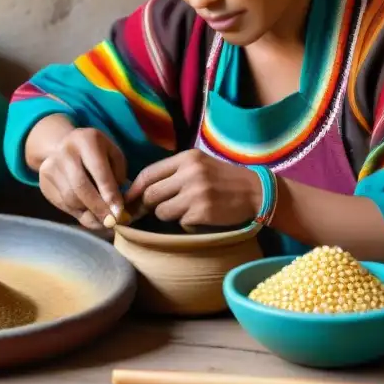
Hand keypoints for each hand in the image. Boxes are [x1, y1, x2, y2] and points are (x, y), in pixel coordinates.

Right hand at [37, 127, 126, 229]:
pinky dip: (77, 212)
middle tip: (110, 222)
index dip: (109, 194)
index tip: (119, 212)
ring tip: (101, 217)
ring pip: (70, 198)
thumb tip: (115, 207)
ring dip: (88, 212)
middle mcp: (65, 151)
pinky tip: (88, 212)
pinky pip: (62, 203)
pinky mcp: (43, 181)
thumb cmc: (97, 152)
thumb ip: (117, 177)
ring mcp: (50, 166)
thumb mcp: (113, 155)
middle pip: (80, 186)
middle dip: (97, 208)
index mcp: (86, 140)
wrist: (64, 145)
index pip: (99, 171)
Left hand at [125, 149, 262, 229]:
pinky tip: (200, 217)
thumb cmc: (223, 179)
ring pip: (162, 212)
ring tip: (184, 211)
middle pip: (151, 194)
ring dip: (168, 216)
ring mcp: (196, 193)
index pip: (148, 174)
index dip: (134, 190)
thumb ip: (173, 173)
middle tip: (150, 212)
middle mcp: (190, 173)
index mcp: (186, 158)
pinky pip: (181, 223)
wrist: (255, 191)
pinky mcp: (203, 211)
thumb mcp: (199, 165)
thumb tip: (142, 191)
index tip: (129, 201)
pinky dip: (186, 224)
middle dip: (147, 206)